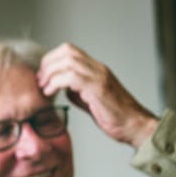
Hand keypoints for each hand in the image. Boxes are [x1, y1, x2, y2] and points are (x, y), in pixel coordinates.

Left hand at [38, 43, 158, 147]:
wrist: (135, 126)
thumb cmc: (115, 116)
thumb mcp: (89, 99)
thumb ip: (75, 89)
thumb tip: (60, 86)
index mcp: (96, 69)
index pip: (70, 50)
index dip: (51, 59)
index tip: (43, 76)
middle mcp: (98, 68)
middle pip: (67, 50)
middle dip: (48, 63)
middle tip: (40, 81)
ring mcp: (99, 76)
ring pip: (68, 61)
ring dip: (50, 73)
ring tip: (44, 88)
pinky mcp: (98, 88)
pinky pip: (71, 77)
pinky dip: (55, 83)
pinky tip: (51, 94)